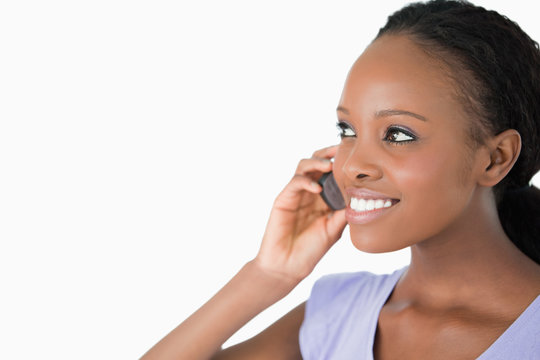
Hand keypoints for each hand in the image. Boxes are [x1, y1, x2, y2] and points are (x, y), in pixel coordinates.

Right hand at [254, 145, 347, 284]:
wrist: (288, 266)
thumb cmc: (310, 250)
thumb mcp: (334, 230)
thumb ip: (345, 213)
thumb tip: (363, 198)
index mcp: (323, 198)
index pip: (331, 173)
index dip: (341, 162)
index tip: (356, 154)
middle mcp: (309, 192)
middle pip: (316, 163)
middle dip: (327, 153)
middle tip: (342, 149)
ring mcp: (295, 194)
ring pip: (303, 167)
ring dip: (316, 162)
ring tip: (329, 165)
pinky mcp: (283, 200)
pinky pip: (294, 183)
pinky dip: (306, 182)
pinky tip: (317, 189)